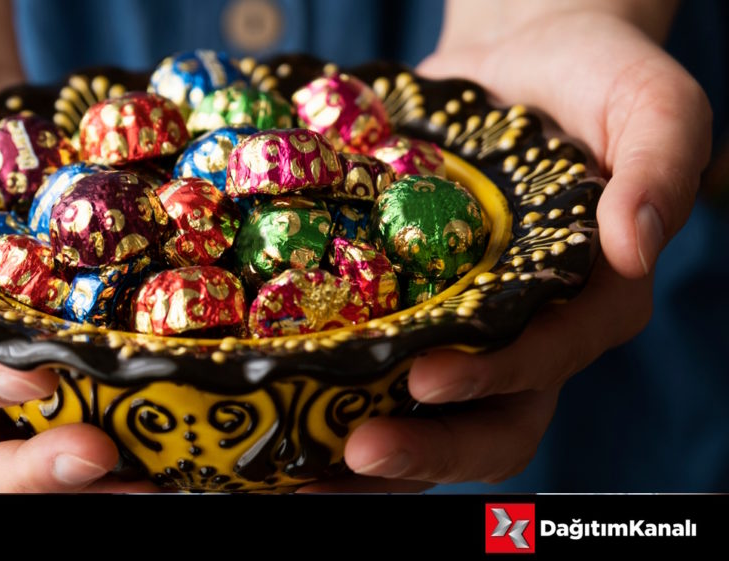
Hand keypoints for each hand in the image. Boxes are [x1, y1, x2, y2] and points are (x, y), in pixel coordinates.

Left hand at [328, 11, 711, 489]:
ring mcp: (465, 329)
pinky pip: (376, 367)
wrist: (519, 63)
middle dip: (428, 450)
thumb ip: (660, 168)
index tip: (426, 379)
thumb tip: (635, 246)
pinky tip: (277, 408)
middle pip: (490, 425)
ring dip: (371, 457)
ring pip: (428, 420)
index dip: (491, 378)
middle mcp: (529, 335)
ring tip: (300, 477)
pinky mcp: (412, 308)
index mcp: (591, 306)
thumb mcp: (653, 106)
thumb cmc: (598, 80)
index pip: (546, 362)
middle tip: (355, 455)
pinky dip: (333, 397)